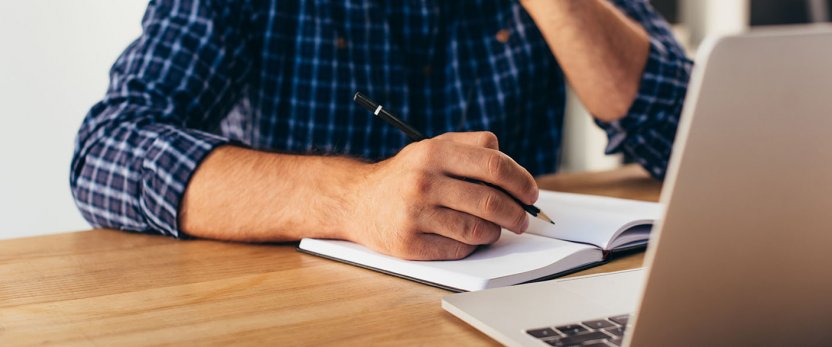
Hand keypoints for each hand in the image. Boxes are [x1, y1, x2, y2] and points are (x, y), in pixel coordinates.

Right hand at [345, 132, 538, 259]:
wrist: (357, 200)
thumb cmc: (406, 175)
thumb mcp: (433, 147)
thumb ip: (473, 146)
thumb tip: (514, 170)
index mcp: (434, 152)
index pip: (494, 164)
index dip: (521, 181)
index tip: (530, 193)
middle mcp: (424, 181)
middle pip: (491, 201)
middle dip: (516, 213)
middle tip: (523, 218)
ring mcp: (415, 214)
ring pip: (479, 230)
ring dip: (495, 232)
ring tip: (493, 229)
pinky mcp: (410, 243)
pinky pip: (459, 249)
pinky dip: (471, 246)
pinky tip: (467, 238)